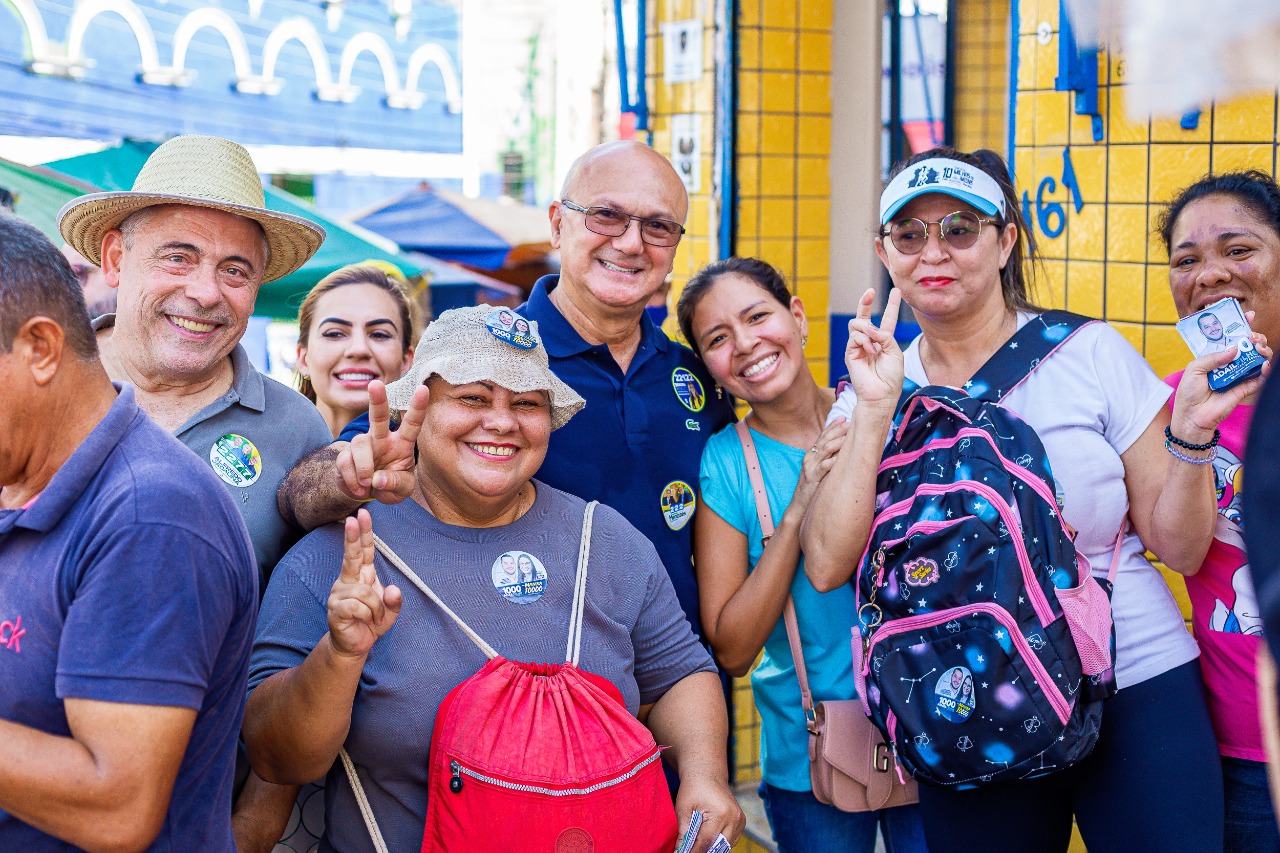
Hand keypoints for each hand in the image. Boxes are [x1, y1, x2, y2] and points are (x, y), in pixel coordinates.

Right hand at [327, 509, 402, 657]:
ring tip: (374, 618)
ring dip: (376, 608)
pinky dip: (368, 616)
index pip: (363, 551)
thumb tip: (393, 589)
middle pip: (351, 556)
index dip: (363, 534)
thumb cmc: (371, 623)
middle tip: (353, 518)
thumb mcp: (390, 612)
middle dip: (352, 537)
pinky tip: (365, 622)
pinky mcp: (335, 609)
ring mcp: (339, 594)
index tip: (362, 514)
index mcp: (362, 576)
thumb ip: (395, 601)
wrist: (355, 645)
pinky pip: (358, 607)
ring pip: (365, 592)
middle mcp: (348, 581)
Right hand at [336, 380, 427, 502]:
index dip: (418, 407)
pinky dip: (352, 479)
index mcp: (402, 443)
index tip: (423, 389)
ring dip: (364, 467)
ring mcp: (363, 445)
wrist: (366, 493)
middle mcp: (382, 439)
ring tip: (367, 484)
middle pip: (378, 416)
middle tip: (376, 384)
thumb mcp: (402, 490)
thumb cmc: (390, 486)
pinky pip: (346, 461)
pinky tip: (358, 488)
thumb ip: (395, 484)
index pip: (412, 423)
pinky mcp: (346, 454)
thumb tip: (378, 479)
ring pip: (360, 443)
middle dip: (377, 400)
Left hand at [674, 773, 744, 852]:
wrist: (707, 773)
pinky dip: (719, 841)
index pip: (706, 842)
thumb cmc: (694, 788)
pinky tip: (708, 837)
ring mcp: (740, 820)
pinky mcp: (741, 821)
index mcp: (721, 813)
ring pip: (726, 845)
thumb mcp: (684, 808)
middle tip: (690, 850)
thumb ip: (683, 832)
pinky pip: (731, 840)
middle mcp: (734, 818)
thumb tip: (680, 851)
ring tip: (697, 842)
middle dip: (704, 851)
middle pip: (719, 846)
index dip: (694, 852)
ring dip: (712, 847)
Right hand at [791, 417, 848, 512]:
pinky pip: (823, 468)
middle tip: (850, 423)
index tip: (844, 417)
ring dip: (837, 442)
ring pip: (824, 450)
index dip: (833, 426)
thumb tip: (843, 445)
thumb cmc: (813, 485)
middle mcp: (809, 457)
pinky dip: (831, 462)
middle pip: (824, 440)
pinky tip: (839, 458)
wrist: (800, 504)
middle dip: (837, 430)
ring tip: (848, 437)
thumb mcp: (819, 468)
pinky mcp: (812, 478)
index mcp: (812, 453)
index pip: (823, 436)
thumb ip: (827, 456)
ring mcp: (810, 467)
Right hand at [844, 287, 904, 410]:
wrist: (881, 394)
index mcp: (885, 341)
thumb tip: (869, 327)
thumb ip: (885, 335)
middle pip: (865, 317)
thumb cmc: (891, 377)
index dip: (892, 305)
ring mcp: (859, 346)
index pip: (887, 319)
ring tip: (875, 342)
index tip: (896, 291)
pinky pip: (855, 337)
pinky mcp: (851, 353)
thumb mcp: (895, 352)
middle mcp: (870, 341)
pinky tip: (870, 350)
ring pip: (857, 324)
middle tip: (871, 291)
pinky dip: (864, 341)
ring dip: (867, 329)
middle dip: (866, 302)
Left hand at [1171, 329, 1272, 439]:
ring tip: (1258, 348)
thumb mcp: (1194, 369)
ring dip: (1261, 350)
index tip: (1250, 315)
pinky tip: (1263, 364)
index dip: (1241, 326)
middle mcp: (1228, 364)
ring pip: (1256, 358)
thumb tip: (1235, 349)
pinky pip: (1259, 378)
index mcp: (1215, 357)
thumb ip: (1213, 356)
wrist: (1192, 417)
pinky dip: (1264, 370)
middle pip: (1247, 346)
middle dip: (1254, 338)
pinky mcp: (1245, 388)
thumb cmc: (1189, 392)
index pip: (1230, 339)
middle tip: (1252, 337)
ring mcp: (1238, 375)